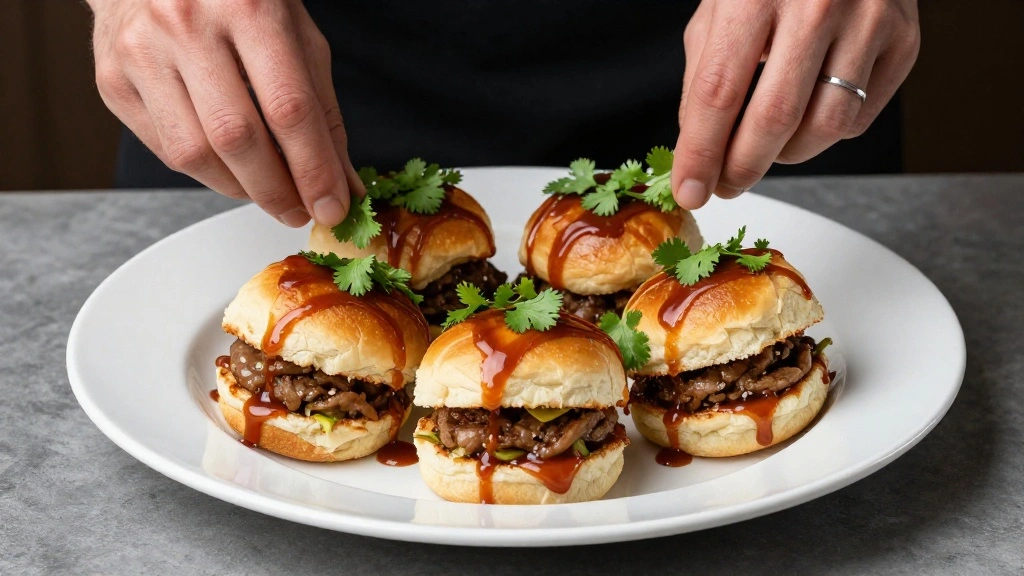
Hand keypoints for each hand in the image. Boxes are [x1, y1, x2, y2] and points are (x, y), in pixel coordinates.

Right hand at [88, 0, 362, 226]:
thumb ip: (322, 109)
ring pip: (194, 154)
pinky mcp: (113, 80)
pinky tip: (228, 167)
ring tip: (266, 191)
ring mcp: (142, 52)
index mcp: (248, 7)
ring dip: (239, 189)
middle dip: (276, 191)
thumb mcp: (295, 34)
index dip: (314, 169)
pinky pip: (164, 150)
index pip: (288, 108)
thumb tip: (341, 183)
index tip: (332, 207)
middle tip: (299, 211)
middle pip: (237, 138)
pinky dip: (205, 172)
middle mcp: (186, 25)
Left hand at [671, 0, 919, 208]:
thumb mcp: (720, 9)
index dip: (701, 152)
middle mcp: (817, 4)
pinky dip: (825, 133)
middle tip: (726, 185)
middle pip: (774, 119)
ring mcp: (869, 20)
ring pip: (824, 128)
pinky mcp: (905, 40)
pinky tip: (809, 111)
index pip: (719, 93)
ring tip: (766, 147)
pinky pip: (859, 118)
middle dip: (743, 168)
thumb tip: (699, 151)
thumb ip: (704, 78)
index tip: (691, 190)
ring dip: (786, 156)